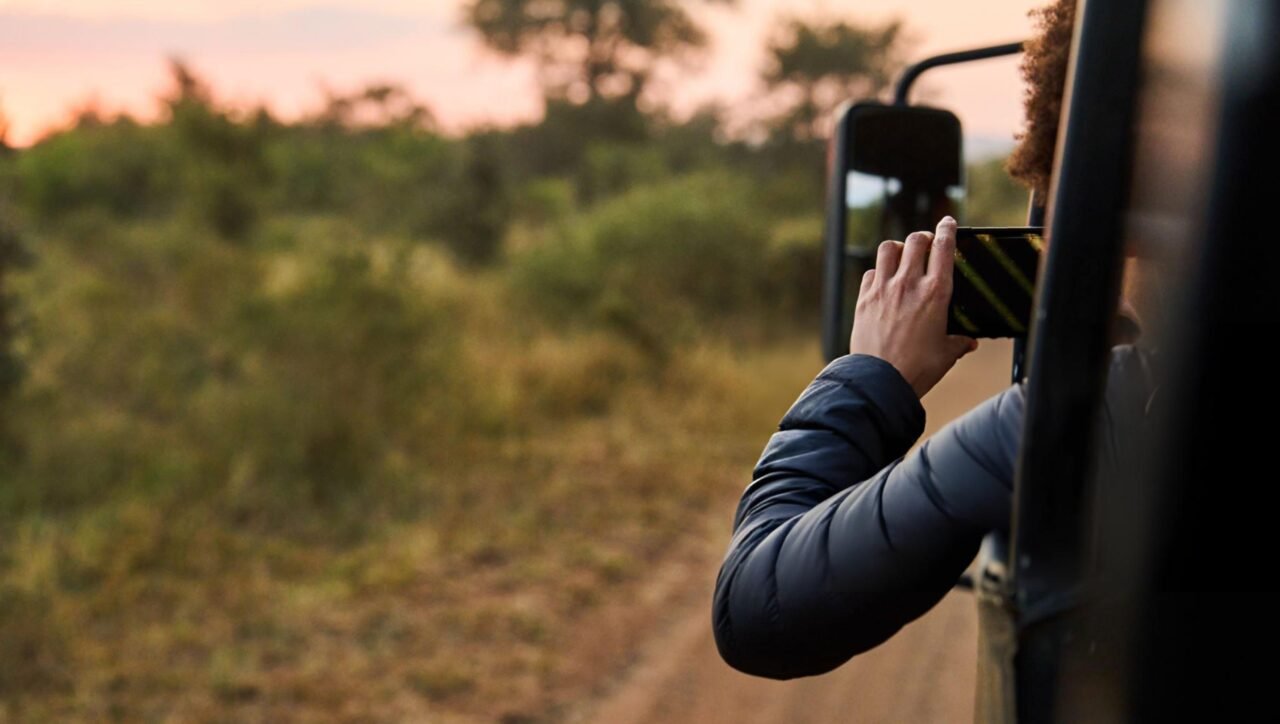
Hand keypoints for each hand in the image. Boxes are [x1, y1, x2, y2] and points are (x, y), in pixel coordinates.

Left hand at [850, 216, 977, 397]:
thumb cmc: (918, 368)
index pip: (944, 247)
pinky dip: (878, 272)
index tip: (948, 222)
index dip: (947, 229)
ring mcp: (883, 289)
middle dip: (923, 237)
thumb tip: (969, 343)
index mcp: (936, 293)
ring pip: (888, 248)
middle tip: (926, 244)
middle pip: (915, 240)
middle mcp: (909, 284)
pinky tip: (883, 281)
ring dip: (898, 247)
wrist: (880, 380)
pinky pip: (870, 272)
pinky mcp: (864, 299)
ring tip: (902, 256)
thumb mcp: (946, 354)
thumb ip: (959, 342)